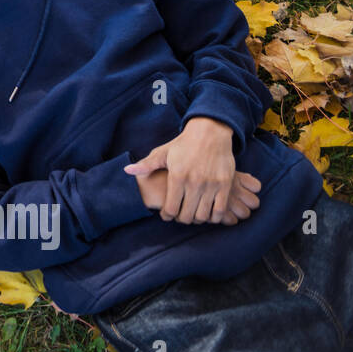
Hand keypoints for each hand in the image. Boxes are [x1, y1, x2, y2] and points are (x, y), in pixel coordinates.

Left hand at [125, 117, 243, 223]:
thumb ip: (146, 165)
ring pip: (203, 216)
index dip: (167, 216)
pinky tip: (208, 212)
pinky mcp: (225, 185)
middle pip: (187, 216)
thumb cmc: (183, 144)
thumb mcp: (162, 153)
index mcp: (177, 176)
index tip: (166, 214)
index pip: (170, 209)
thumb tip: (127, 171)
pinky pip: (220, 210)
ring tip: (193, 214)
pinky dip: (214, 217)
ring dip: (197, 219)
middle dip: (181, 219)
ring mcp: (211, 184)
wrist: (210, 132)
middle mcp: (194, 182)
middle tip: (179, 215)